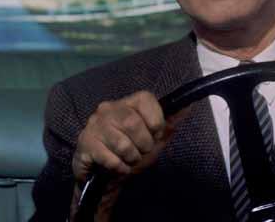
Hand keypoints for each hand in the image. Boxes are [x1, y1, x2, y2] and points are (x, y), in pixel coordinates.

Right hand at [72, 90, 189, 185]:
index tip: (154, 134)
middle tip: (140, 152)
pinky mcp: (85, 143)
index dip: (155, 120)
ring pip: (121, 143)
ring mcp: (94, 125)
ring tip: (128, 159)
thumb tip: (189, 105)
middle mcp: (107, 109)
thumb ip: (169, 124)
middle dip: (143, 144)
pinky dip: (119, 168)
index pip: (145, 98)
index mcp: (126, 103)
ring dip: (131, 158)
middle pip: (133, 122)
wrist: (105, 176)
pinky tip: (117, 166)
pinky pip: (110, 158)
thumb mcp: (154, 140)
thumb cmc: (132, 154)